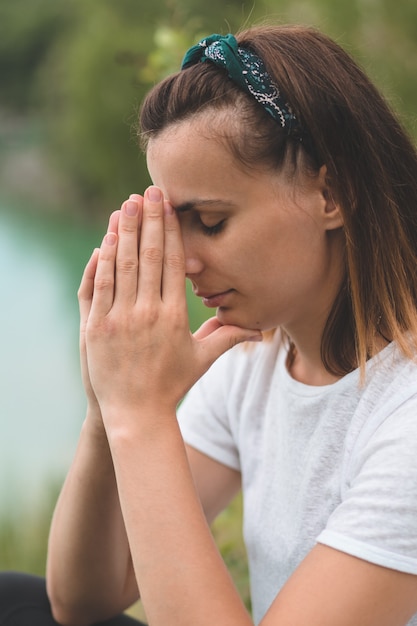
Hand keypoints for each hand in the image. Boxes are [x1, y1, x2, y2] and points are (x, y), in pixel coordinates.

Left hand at [84, 186, 261, 430]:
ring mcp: (118, 319)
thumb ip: (227, 337)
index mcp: (174, 315)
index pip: (170, 262)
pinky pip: (98, 287)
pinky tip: (105, 240)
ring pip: (121, 266)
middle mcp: (146, 313)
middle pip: (146, 256)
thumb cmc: (171, 385)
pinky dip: (101, 262)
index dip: (168, 230)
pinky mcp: (95, 328)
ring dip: (121, 232)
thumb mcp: (202, 360)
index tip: (167, 205)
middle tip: (146, 191)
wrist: (135, 415)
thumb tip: (260, 328)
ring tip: (124, 205)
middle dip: (146, 219)